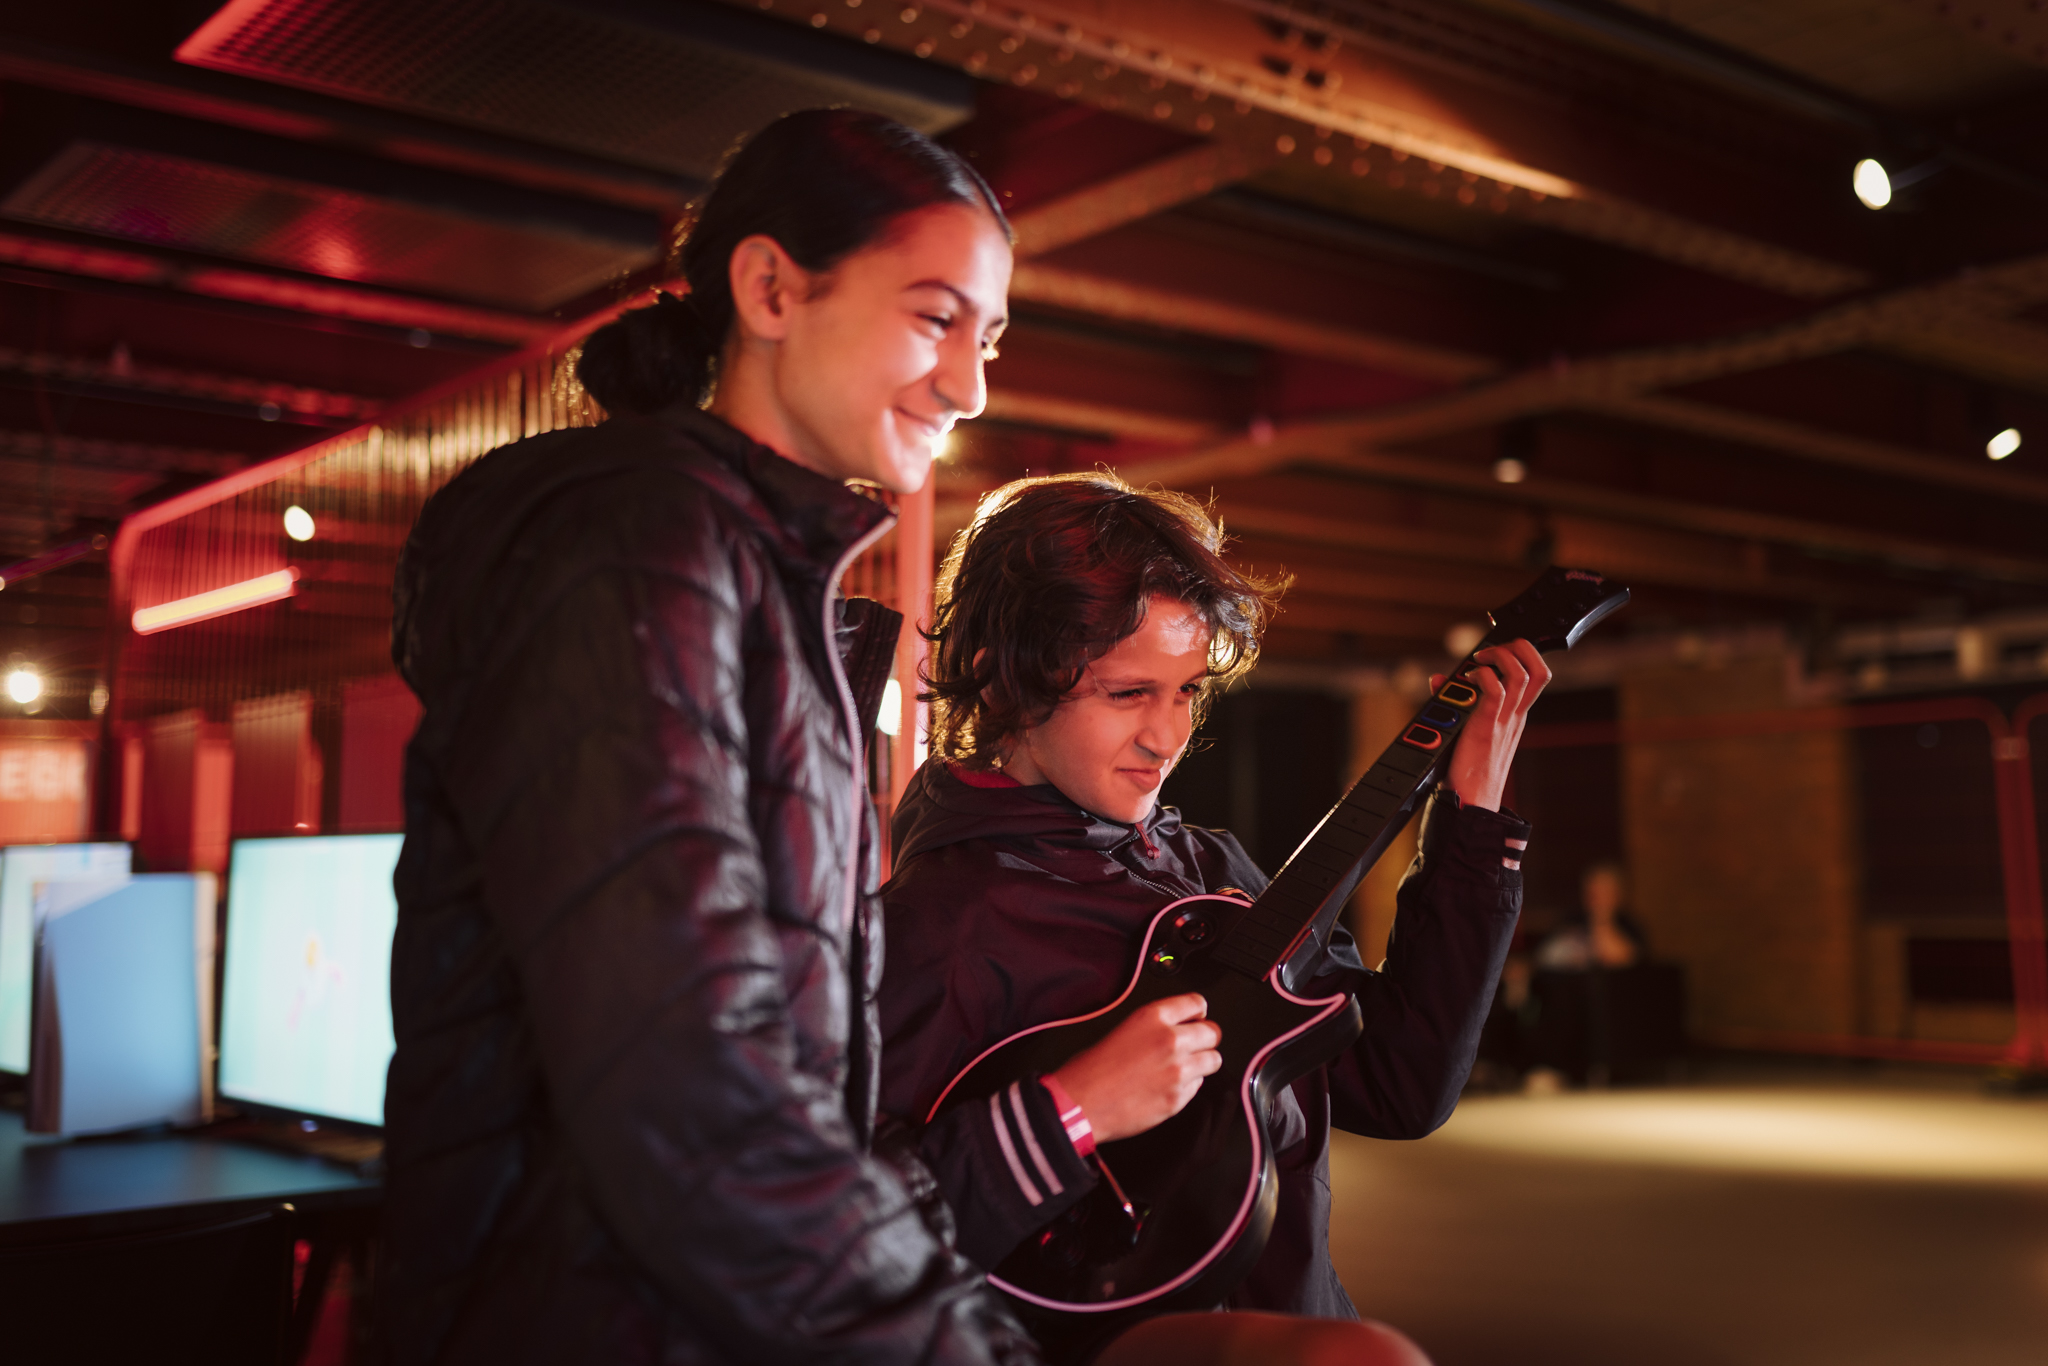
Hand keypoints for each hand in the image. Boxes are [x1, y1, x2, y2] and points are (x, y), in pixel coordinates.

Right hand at [1046, 993, 1221, 1143]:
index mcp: (1153, 1017)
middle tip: (1193, 1047)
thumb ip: (1155, 1026)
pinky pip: (1198, 1086)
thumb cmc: (1091, 1070)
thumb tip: (1177, 1028)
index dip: (1198, 1013)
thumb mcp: (1124, 1029)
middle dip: (1205, 1039)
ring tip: (1181, 1069)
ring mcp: (1177, 1070)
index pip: (1197, 1003)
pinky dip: (1188, 1086)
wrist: (1080, 1103)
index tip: (1197, 1019)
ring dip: (1201, 1064)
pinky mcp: (1178, 1097)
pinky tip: (1167, 1086)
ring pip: (1213, 1060)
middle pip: (1213, 1032)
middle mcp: (1170, 1040)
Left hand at [1430, 638, 1549, 811]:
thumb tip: (1439, 680)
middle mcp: (1515, 715)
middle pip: (1539, 669)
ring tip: (1477, 661)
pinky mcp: (1487, 727)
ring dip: (1498, 656)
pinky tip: (1467, 680)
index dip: (1524, 653)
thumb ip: (1458, 701)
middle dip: (1519, 647)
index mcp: (1515, 715)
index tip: (1498, 648)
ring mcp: (1504, 721)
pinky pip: (1495, 691)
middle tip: (1490, 651)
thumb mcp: (1469, 729)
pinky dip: (1481, 676)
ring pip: (1521, 673)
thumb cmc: (1468, 769)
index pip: (1537, 674)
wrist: (1473, 803)